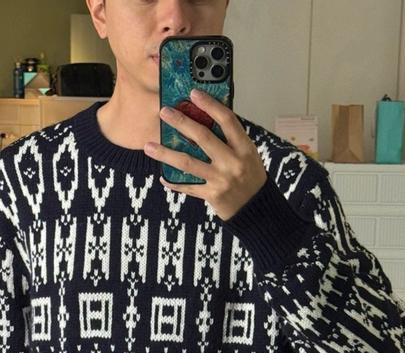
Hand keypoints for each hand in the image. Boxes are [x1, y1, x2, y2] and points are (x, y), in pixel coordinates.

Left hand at [144, 88, 267, 221]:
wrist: (256, 207)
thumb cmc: (250, 176)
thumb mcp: (247, 153)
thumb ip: (230, 138)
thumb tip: (204, 118)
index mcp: (244, 148)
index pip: (227, 120)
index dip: (210, 105)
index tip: (193, 93)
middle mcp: (232, 162)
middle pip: (203, 137)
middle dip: (181, 123)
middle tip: (164, 112)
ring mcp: (220, 179)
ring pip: (188, 163)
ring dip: (165, 154)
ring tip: (149, 146)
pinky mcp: (211, 194)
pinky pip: (187, 186)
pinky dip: (173, 181)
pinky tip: (162, 175)